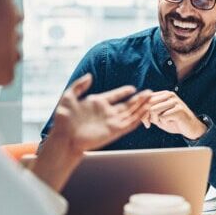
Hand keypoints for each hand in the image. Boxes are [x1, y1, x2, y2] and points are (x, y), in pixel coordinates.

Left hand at [36, 74, 150, 190]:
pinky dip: (139, 116)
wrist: (65, 138)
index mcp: (97, 103)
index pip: (114, 96)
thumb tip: (90, 76)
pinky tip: (146, 110)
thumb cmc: (64, 119)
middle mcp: (107, 112)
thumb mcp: (68, 97)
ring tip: (151, 98)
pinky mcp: (115, 130)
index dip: (123, 92)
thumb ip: (79, 85)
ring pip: (131, 112)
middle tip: (149, 92)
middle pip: (127, 104)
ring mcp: (112, 121)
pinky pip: (130, 123)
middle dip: (139, 99)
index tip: (132, 88)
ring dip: (142, 106)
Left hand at [142, 90, 206, 138]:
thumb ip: (149, 112)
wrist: (191, 128)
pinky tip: (170, 122)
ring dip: (155, 119)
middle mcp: (169, 95)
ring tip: (161, 122)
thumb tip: (138, 112)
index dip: (142, 110)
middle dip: (145, 116)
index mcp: (164, 94)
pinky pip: (163, 117)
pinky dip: (164, 122)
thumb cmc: (174, 122)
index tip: (145, 121)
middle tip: (148, 124)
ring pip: (153, 110)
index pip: (146, 99)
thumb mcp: (159, 116)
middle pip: (148, 104)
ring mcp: (175, 101)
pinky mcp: (179, 109)